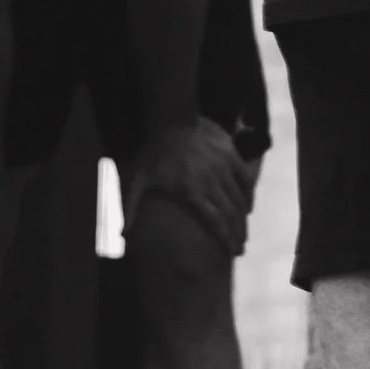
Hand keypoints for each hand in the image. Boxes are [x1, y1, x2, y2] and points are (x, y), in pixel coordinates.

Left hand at [130, 119, 256, 255]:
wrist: (169, 117)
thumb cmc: (152, 151)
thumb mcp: (137, 179)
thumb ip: (130, 207)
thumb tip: (120, 234)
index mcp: (192, 190)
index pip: (216, 221)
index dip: (228, 238)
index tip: (236, 251)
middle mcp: (212, 181)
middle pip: (232, 213)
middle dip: (239, 232)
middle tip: (242, 247)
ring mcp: (223, 166)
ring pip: (241, 197)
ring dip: (244, 217)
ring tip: (244, 230)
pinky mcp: (230, 153)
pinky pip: (245, 177)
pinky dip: (249, 192)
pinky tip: (249, 204)